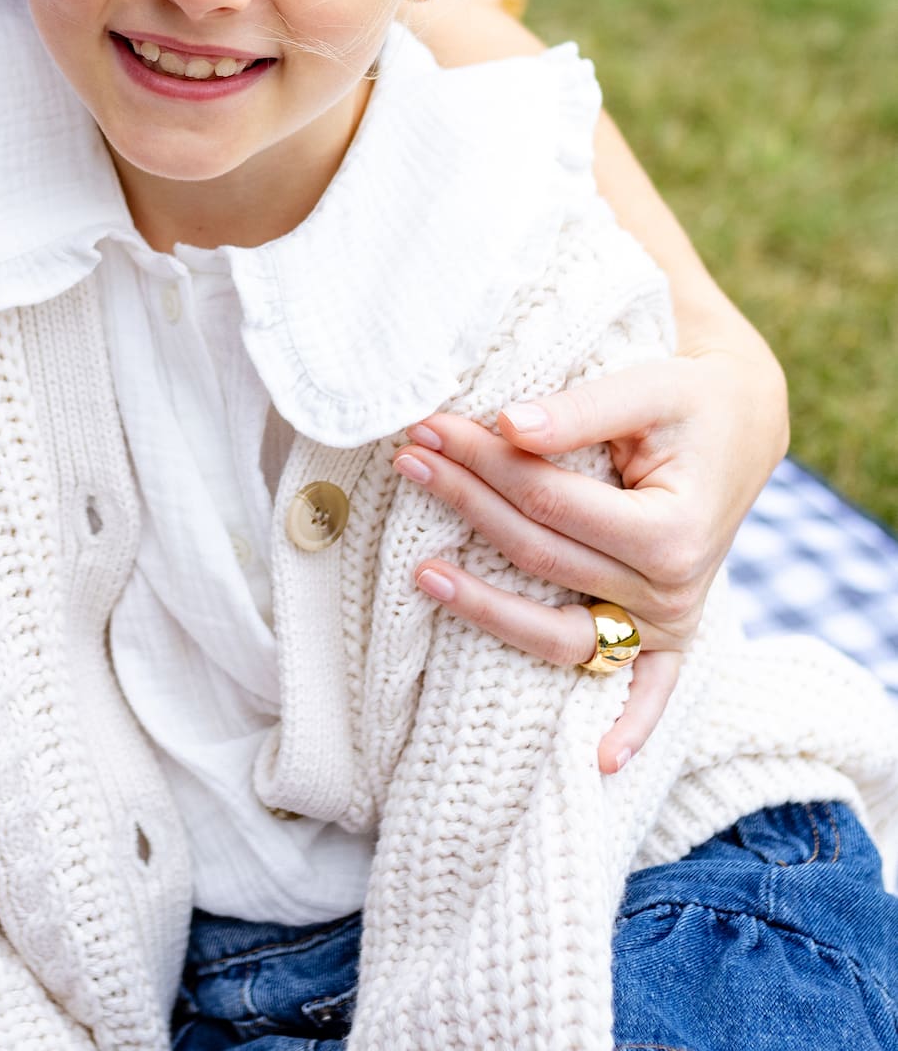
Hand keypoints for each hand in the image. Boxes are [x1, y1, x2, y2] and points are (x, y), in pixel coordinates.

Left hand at [391, 342, 786, 774]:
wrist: (741, 426)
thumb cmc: (688, 402)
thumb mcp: (646, 388)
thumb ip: (580, 410)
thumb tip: (506, 426)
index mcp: (670, 531)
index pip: (547, 499)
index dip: (481, 461)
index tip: (428, 426)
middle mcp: (673, 591)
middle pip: (540, 556)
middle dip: (466, 503)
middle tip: (408, 459)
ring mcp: (670, 624)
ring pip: (559, 636)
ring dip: (485, 609)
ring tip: (420, 572)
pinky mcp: (671, 639)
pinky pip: (645, 693)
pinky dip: (630, 727)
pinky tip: (600, 761)